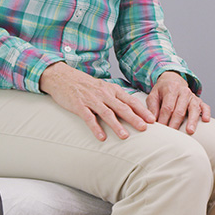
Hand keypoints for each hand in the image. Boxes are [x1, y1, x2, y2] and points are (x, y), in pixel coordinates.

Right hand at [40, 61, 155, 140]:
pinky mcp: (79, 105)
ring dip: (117, 125)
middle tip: (145, 129)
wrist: (63, 77)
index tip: (152, 120)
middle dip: (135, 118)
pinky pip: (89, 118)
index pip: (130, 101)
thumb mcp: (104, 88)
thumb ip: (116, 98)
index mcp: (112, 90)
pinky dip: (96, 128)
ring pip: (107, 113)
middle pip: (122, 108)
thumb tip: (131, 109)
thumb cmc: (85, 85)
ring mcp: (91, 100)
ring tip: (125, 136)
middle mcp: (104, 94)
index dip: (142, 110)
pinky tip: (101, 137)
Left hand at [146, 71, 210, 133]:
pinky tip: (206, 120)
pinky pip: (205, 106)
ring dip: (192, 120)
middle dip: (175, 123)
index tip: (161, 129)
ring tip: (190, 131)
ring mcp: (192, 96)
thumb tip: (152, 120)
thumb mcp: (153, 95)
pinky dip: (206, 113)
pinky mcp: (199, 100)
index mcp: (171, 89)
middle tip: (172, 134)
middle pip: (180, 110)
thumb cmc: (162, 90)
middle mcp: (183, 91)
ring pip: (193, 109)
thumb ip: (152, 107)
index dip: (164, 119)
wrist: (173, 80)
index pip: (168, 107)